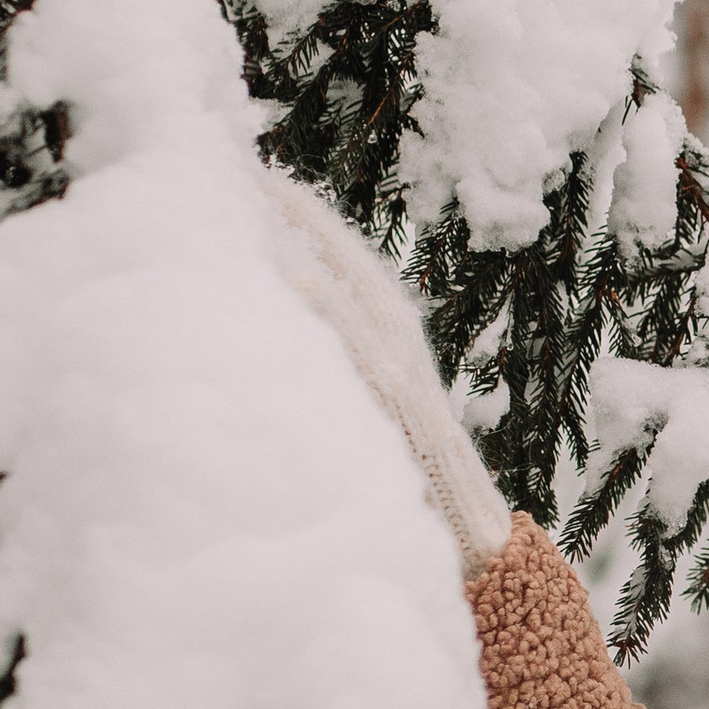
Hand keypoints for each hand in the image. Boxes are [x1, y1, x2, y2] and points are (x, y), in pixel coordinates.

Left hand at [256, 167, 512, 578]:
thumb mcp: (366, 410)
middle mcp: (400, 342)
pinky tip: (293, 275)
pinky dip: (329, 305)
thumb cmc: (407, 481)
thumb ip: (334, 370)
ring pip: (351, 287)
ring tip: (257, 200)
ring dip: (306, 240)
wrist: (471, 540)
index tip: (245, 176)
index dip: (298, 214)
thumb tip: (273, 336)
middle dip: (295, 211)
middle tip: (238, 168)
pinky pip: (360, 342)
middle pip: (345, 256)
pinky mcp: (402, 403)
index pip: (342, 257)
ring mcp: (403, 370)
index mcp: (391, 337)